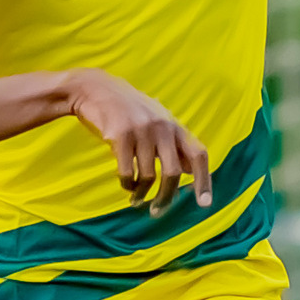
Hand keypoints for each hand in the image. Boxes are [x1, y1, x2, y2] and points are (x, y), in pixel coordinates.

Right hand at [62, 68, 210, 210]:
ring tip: (136, 200)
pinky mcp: (119, 136)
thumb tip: (193, 171)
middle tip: (157, 211)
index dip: (204, 181)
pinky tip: (126, 186)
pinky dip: (127, 185)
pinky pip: (127, 173)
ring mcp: (141, 131)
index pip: (198, 155)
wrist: (95, 89)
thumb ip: (175, 144)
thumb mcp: (157, 121)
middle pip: (173, 173)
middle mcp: (163, 128)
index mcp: (175, 126)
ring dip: (142, 194)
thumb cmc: (128, 109)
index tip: (204, 205)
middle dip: (166, 197)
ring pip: (148, 176)